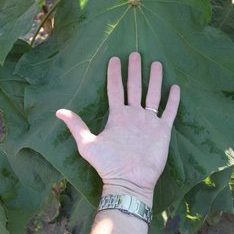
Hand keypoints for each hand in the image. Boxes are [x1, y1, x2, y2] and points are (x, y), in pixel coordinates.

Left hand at [56, 52, 179, 206]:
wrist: (129, 181)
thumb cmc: (108, 164)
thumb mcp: (88, 144)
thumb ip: (76, 126)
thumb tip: (58, 111)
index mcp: (117, 116)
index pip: (115, 89)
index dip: (114, 74)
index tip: (114, 58)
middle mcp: (134, 115)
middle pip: (135, 87)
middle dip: (135, 70)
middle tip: (136, 53)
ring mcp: (149, 122)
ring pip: (153, 94)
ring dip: (155, 79)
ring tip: (157, 63)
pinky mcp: (163, 130)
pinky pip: (169, 111)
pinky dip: (173, 100)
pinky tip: (175, 87)